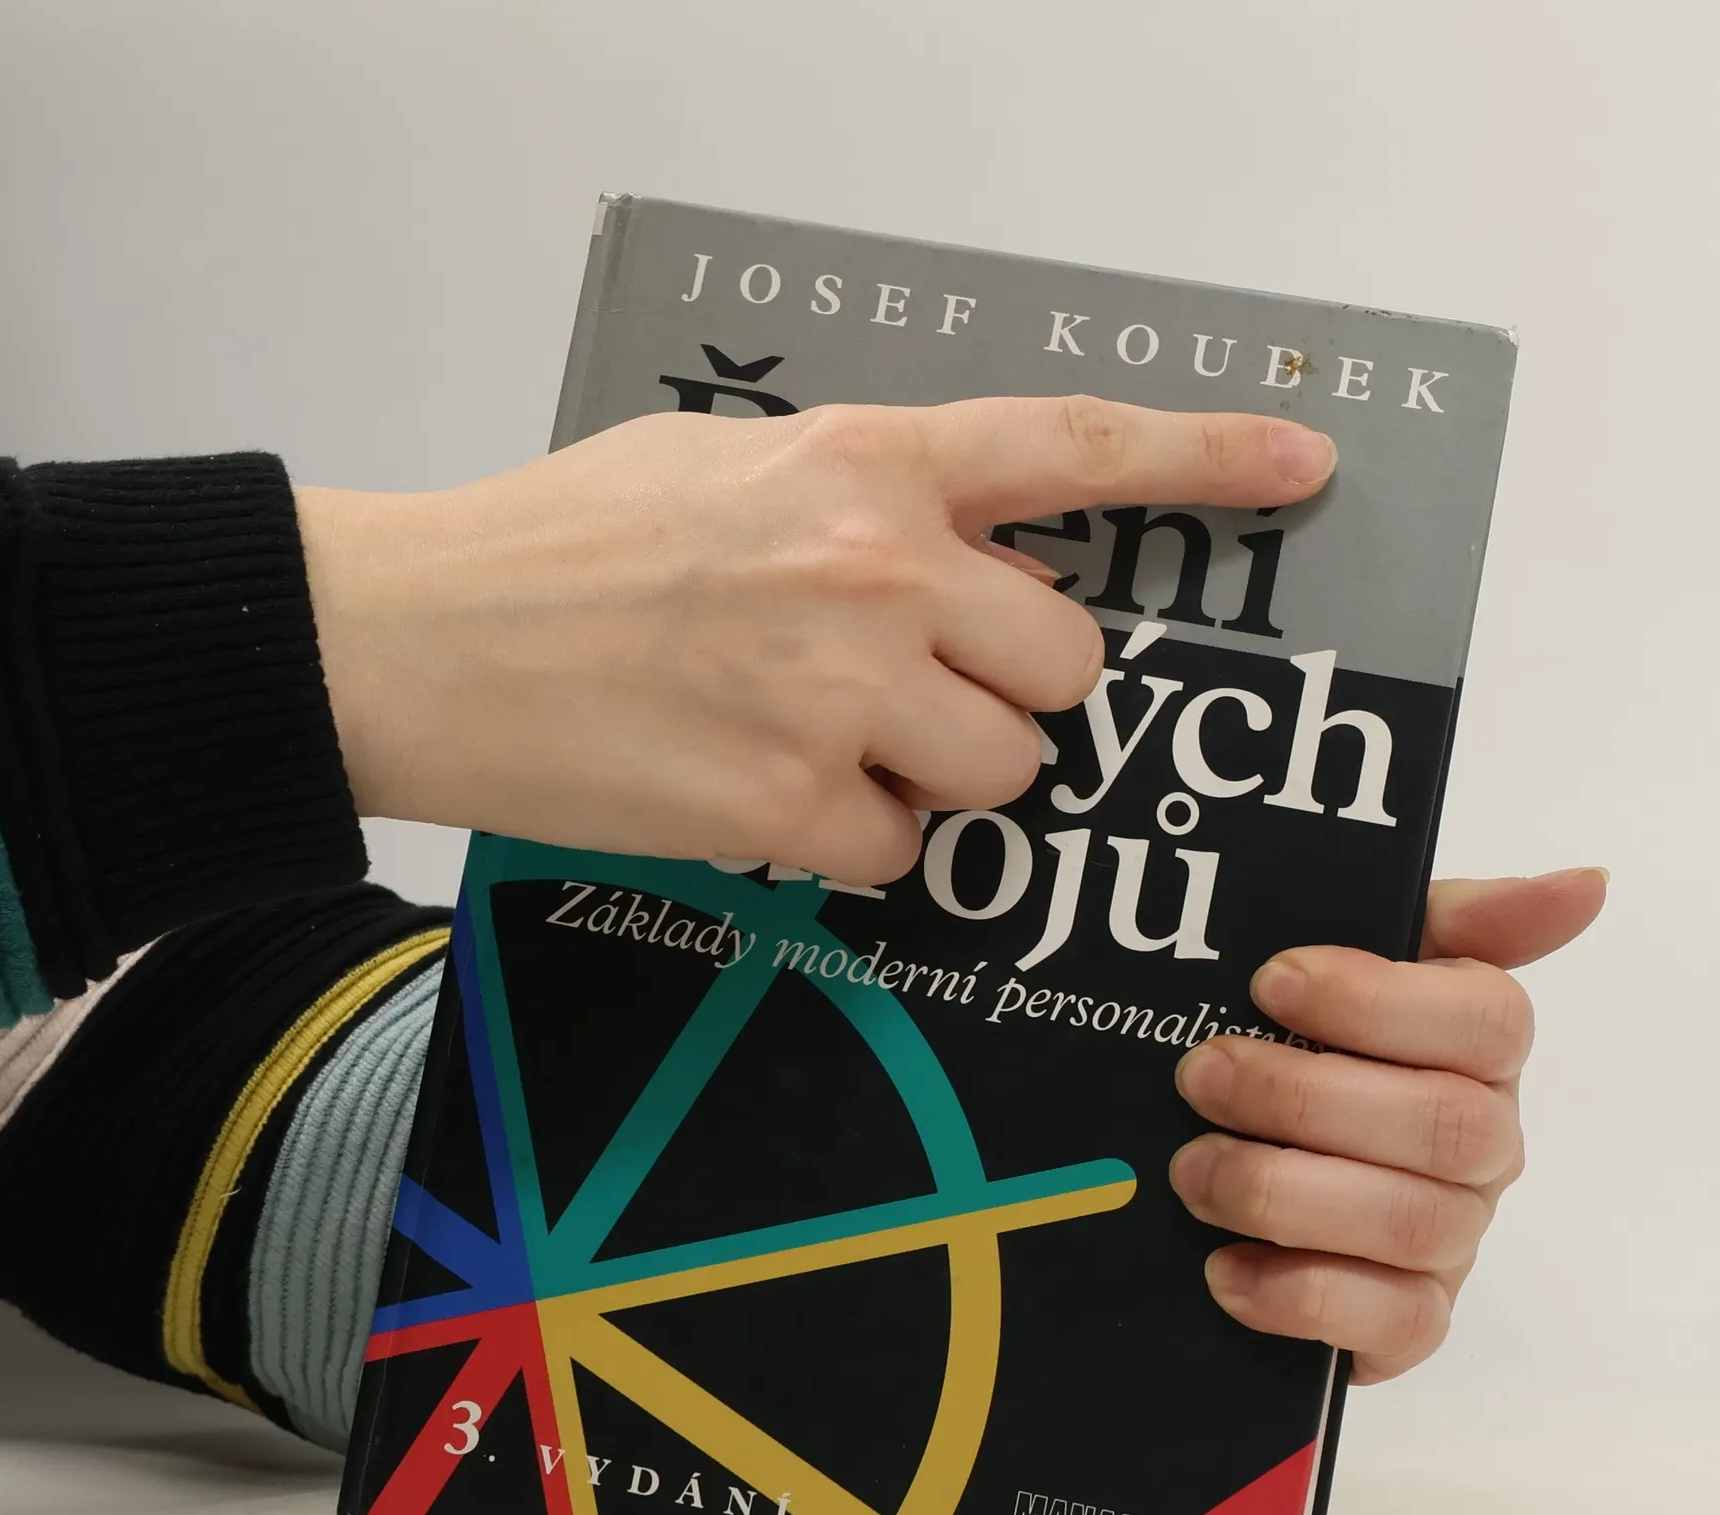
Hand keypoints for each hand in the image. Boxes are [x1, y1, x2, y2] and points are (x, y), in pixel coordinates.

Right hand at [297, 398, 1335, 885]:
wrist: (413, 635)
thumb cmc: (558, 543)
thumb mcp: (725, 466)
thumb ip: (859, 498)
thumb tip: (953, 560)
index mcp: (865, 462)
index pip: (1075, 449)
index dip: (1206, 457)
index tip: (1306, 467)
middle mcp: (878, 568)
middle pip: (1065, 672)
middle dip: (1005, 700)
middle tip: (907, 696)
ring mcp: (841, 692)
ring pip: (1000, 779)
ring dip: (934, 783)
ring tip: (815, 750)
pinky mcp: (789, 805)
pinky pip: (900, 859)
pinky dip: (849, 849)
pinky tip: (757, 803)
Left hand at [1169, 868, 1606, 1382]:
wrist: (1234, 1179)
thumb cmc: (1307, 1054)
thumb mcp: (1357, 965)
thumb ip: (1459, 920)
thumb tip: (1588, 883)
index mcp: (1480, 1051)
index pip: (1490, 1021)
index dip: (1377, 1000)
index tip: (1270, 980)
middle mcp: (1486, 1147)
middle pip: (1444, 1124)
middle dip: (1303, 1096)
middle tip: (1199, 1075)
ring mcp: (1454, 1241)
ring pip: (1412, 1222)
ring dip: (1283, 1192)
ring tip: (1192, 1169)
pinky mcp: (1411, 1324)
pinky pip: (1393, 1324)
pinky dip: (1300, 1297)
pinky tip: (1223, 1268)